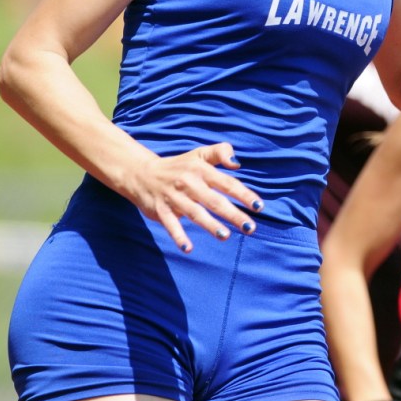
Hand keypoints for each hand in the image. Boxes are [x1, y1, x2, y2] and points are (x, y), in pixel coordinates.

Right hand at [128, 142, 262, 252]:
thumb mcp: (199, 153)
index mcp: (201, 169)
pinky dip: (178, 236)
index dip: (243, 194)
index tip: (259, 207)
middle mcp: (189, 183)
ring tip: (226, 236)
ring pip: (195, 213)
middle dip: (233, 214)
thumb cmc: (179, 165)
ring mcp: (174, 197)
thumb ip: (221, 152)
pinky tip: (189, 248)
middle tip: (250, 227)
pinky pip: (171, 224)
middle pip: (215, 200)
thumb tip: (237, 163)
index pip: (227, 183)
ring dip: (210, 225)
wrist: (142, 173)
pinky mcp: (160, 210)